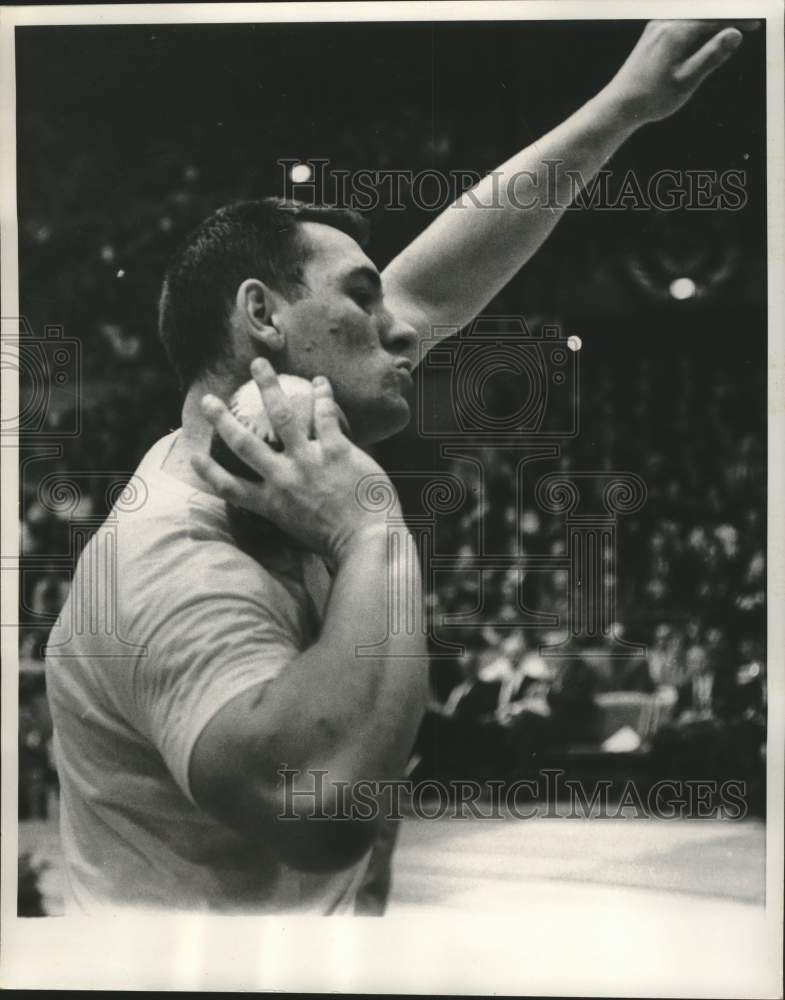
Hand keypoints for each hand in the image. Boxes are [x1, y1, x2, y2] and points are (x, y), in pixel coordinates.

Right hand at [192, 359, 398, 565]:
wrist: (368, 542)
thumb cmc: (338, 542)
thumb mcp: (299, 532)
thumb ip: (287, 512)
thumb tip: (285, 504)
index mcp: (271, 504)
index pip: (229, 487)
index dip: (208, 470)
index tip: (193, 455)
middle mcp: (283, 479)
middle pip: (244, 444)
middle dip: (222, 419)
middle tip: (208, 400)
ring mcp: (308, 462)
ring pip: (282, 416)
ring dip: (268, 387)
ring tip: (259, 365)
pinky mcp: (335, 451)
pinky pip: (324, 416)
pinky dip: (322, 396)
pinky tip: (320, 382)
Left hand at [607, 19, 759, 124]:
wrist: (618, 105)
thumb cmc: (652, 97)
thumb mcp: (687, 80)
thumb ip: (712, 55)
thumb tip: (735, 33)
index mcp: (677, 31)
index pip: (716, 16)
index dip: (738, 18)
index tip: (755, 23)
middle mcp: (666, 22)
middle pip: (704, 12)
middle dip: (725, 17)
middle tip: (747, 24)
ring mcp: (657, 27)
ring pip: (692, 17)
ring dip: (711, 21)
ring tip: (728, 30)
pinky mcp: (652, 35)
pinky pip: (680, 22)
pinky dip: (696, 26)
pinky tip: (703, 35)